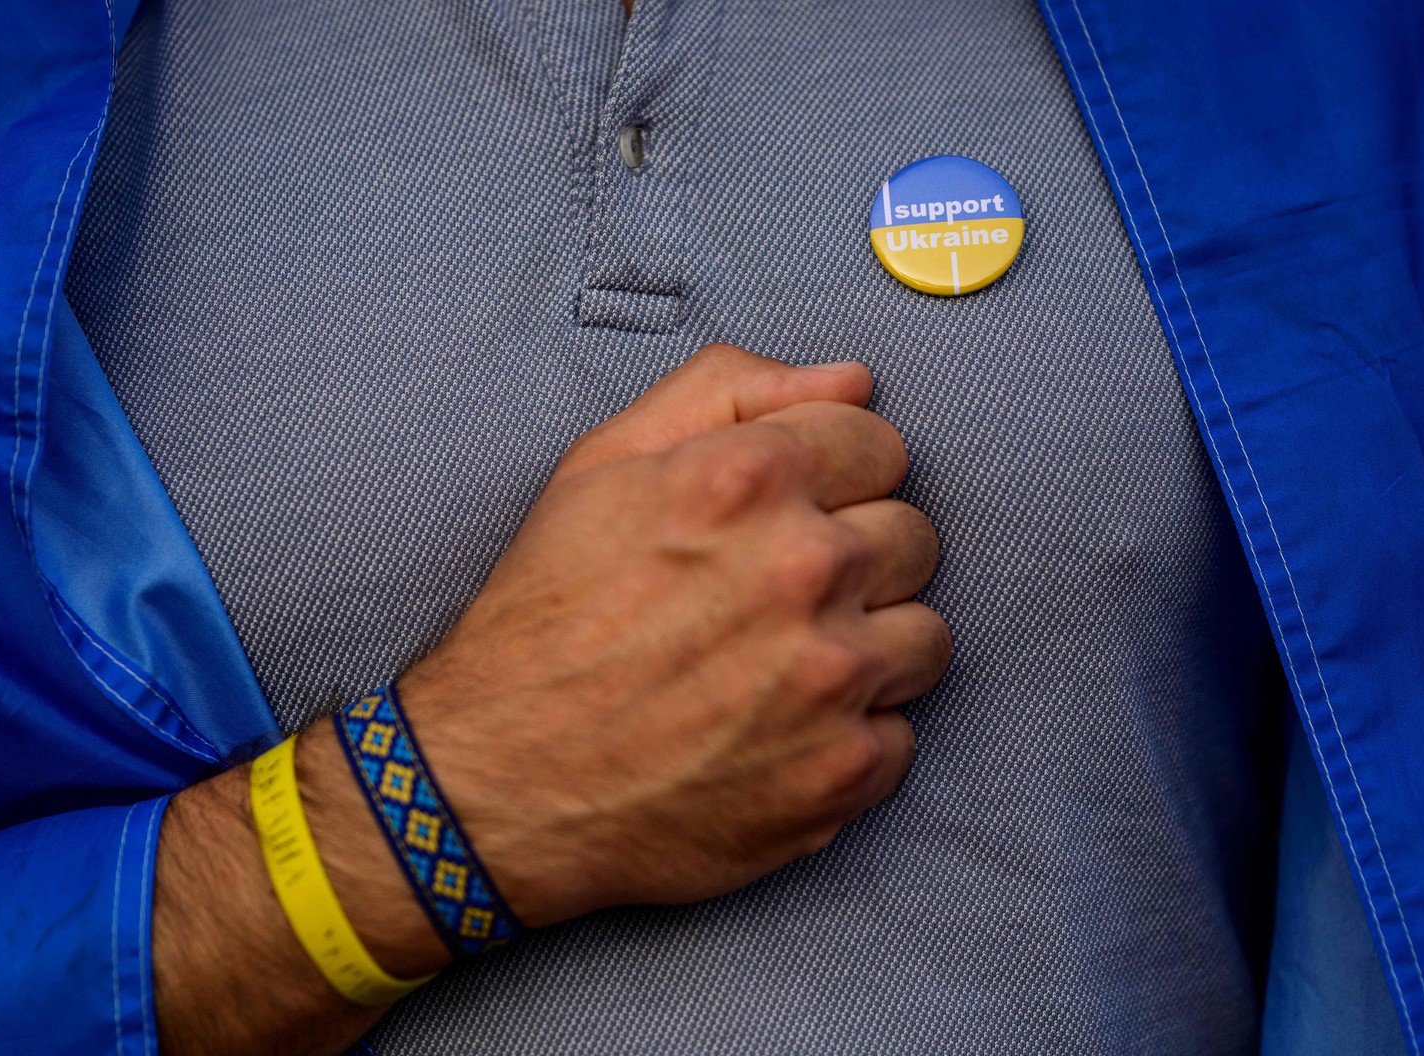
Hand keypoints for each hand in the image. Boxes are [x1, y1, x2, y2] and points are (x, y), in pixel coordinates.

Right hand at [396, 343, 949, 926]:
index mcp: (749, 479)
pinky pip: (901, 735)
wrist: (498, 781)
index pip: (879, 443)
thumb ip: (725, 392)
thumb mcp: (600, 467)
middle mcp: (804, 570)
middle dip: (858, 557)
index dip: (836, 476)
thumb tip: (849, 380)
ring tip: (785, 667)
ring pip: (925, 636)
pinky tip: (777, 734)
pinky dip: (849, 738)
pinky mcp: (840, 773)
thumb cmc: (545, 618)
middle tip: (779, 597)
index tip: (796, 515)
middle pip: (913, 536)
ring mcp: (830, 678)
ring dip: (870, 647)